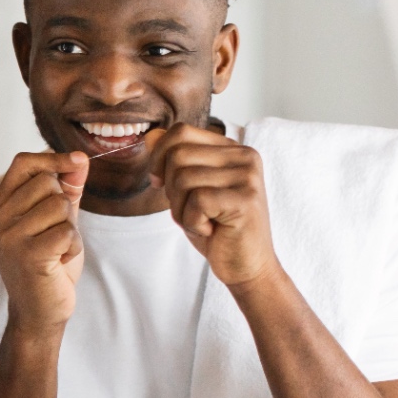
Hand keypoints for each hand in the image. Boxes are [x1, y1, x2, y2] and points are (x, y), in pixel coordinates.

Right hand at [0, 151, 87, 334]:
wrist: (39, 313)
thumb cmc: (47, 265)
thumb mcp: (56, 221)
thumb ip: (66, 189)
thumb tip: (79, 160)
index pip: (22, 163)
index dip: (53, 158)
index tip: (77, 163)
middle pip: (46, 182)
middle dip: (64, 206)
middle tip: (55, 235)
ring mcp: (9, 238)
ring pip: (59, 205)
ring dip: (71, 229)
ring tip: (58, 250)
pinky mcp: (28, 255)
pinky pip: (67, 231)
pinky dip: (74, 246)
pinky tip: (60, 261)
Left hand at [148, 125, 277, 286]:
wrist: (246, 265)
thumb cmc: (216, 227)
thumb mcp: (187, 190)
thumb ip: (171, 161)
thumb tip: (149, 136)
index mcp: (232, 149)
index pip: (180, 132)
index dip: (158, 157)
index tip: (159, 182)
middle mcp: (244, 156)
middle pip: (177, 155)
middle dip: (171, 188)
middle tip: (191, 210)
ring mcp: (248, 177)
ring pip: (183, 179)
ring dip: (181, 209)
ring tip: (204, 221)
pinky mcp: (245, 200)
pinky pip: (196, 202)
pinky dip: (192, 222)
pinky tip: (212, 230)